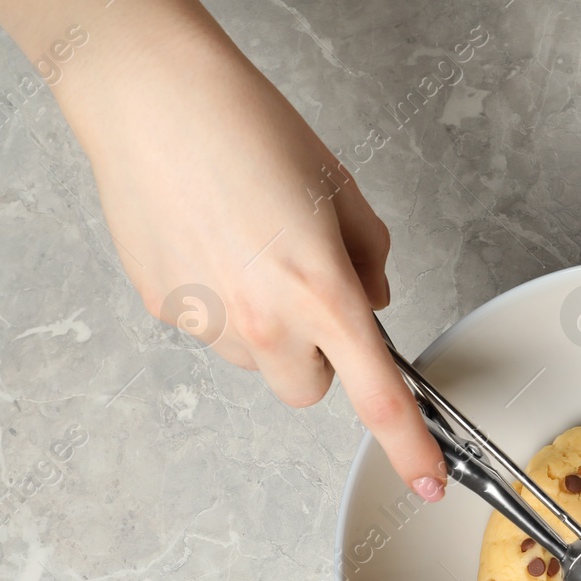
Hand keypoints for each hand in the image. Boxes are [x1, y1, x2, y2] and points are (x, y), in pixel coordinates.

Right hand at [55, 0, 445, 499]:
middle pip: (308, 390)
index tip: (426, 481)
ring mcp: (210, 321)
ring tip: (251, 249)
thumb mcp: (342, 194)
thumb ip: (371, 260)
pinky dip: (221, 300)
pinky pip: (212, 328)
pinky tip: (213, 243)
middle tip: (309, 295)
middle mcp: (265, 321)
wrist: (154, 99)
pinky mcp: (166, 308)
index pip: (380, 399)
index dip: (409, 448)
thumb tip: (372, 300)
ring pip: (257, 360)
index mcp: (324, 294)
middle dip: (319, 358)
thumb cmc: (249, 131)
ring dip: (267, 327)